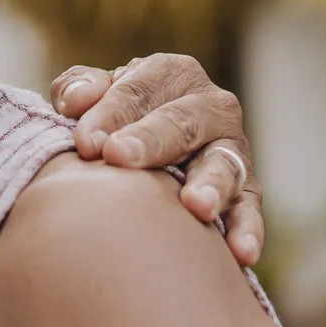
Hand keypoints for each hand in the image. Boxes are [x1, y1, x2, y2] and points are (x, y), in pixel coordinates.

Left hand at [48, 54, 263, 267]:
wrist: (145, 151)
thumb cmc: (113, 118)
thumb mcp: (93, 96)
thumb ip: (80, 88)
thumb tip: (76, 100)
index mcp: (171, 73)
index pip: (139, 90)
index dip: (110, 113)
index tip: (85, 142)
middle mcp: (210, 105)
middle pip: (181, 122)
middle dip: (150, 141)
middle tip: (119, 157)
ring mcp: (232, 147)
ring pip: (224, 164)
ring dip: (211, 184)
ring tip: (196, 206)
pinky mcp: (246, 188)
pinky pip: (249, 208)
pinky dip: (247, 228)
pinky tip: (240, 252)